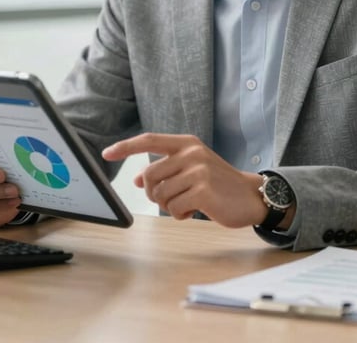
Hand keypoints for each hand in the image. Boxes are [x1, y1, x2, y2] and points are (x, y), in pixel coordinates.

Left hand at [102, 133, 267, 227]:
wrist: (250, 196)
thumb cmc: (217, 183)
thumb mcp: (191, 169)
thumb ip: (166, 170)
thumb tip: (136, 180)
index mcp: (186, 143)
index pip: (148, 140)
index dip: (125, 146)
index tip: (106, 153)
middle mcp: (191, 152)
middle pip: (148, 176)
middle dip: (153, 193)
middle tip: (172, 198)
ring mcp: (197, 170)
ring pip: (159, 194)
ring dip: (169, 206)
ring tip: (187, 203)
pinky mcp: (203, 190)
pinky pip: (173, 208)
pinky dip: (179, 215)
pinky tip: (194, 210)